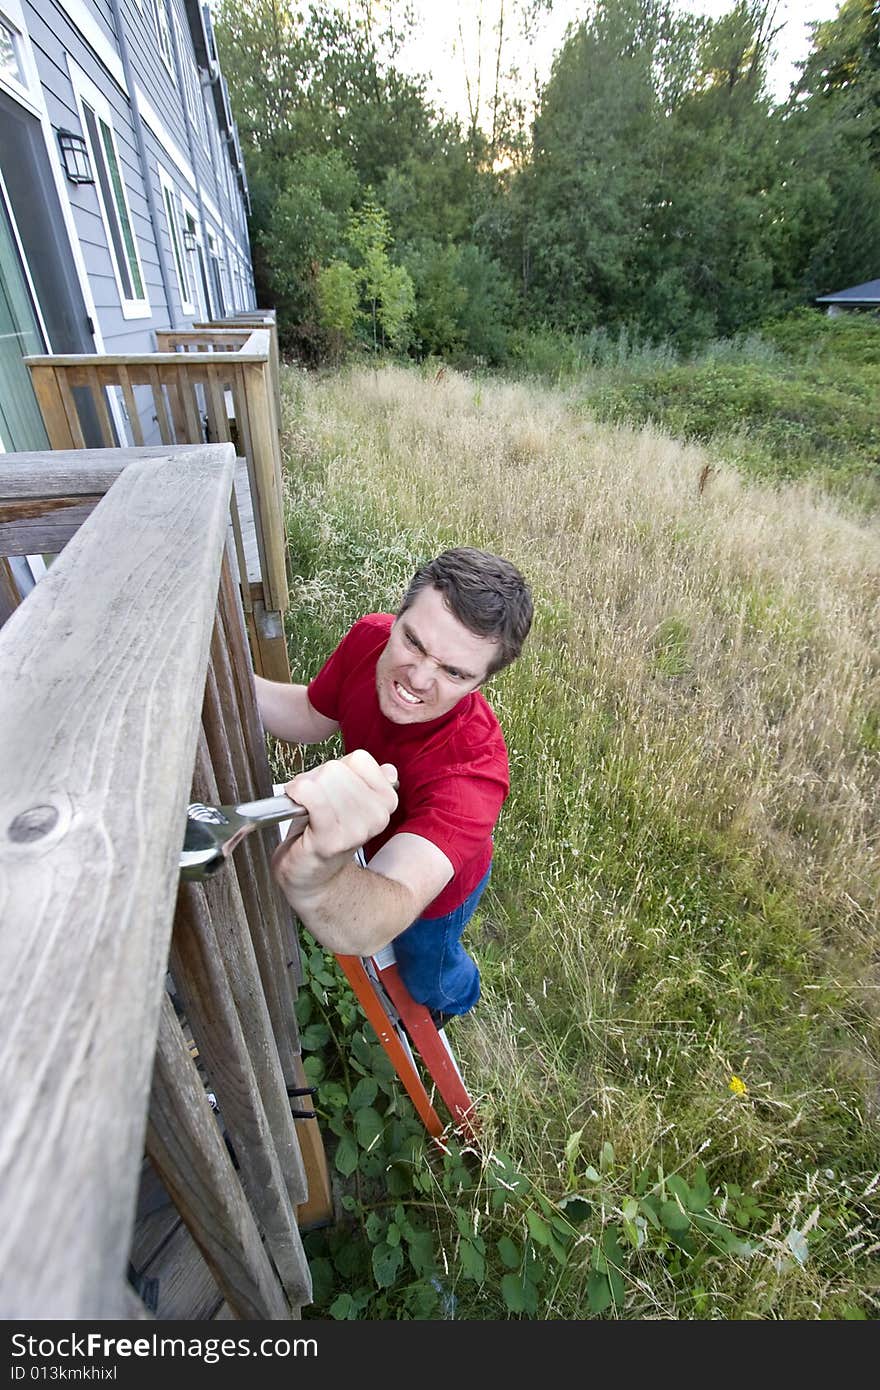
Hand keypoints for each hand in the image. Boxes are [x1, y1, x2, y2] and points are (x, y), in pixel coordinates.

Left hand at [271, 750, 397, 897]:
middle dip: (317, 778)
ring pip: (322, 778)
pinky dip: (297, 793)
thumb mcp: (350, 798)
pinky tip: (297, 806)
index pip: (360, 759)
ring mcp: (356, 829)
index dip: (339, 768)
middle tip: (314, 800)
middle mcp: (378, 815)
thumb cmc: (324, 832)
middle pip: (337, 768)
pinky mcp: (331, 839)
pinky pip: (311, 795)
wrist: (312, 876)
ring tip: (306, 807)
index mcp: (387, 801)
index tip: (332, 788)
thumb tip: (388, 771)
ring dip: (304, 787)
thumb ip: (366, 778)